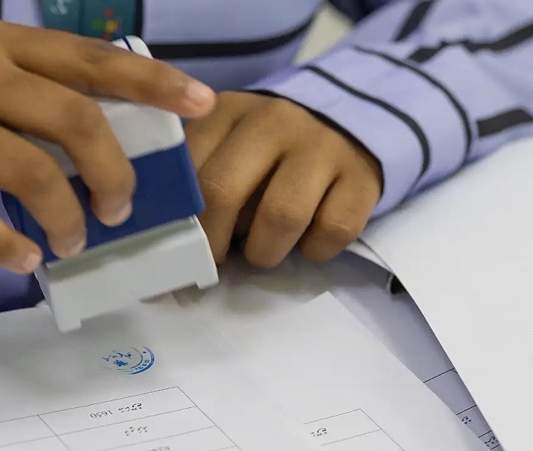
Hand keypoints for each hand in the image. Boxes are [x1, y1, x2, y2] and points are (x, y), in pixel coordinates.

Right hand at [0, 19, 215, 273]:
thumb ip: (48, 88)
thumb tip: (128, 139)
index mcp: (6, 46)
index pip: (93, 61)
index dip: (154, 82)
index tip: (202, 104)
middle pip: (74, 121)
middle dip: (114, 173)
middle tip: (121, 208)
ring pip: (32, 174)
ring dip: (68, 218)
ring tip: (74, 239)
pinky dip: (6, 245)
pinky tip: (24, 259)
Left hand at [185, 92, 382, 266]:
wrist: (353, 118)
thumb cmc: (275, 146)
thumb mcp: (229, 139)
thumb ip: (198, 170)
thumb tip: (170, 235)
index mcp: (229, 110)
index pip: (187, 169)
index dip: (180, 218)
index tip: (181, 243)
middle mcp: (274, 120)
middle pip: (223, 191)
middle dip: (213, 241)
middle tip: (216, 258)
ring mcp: (321, 147)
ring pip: (281, 217)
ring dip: (264, 251)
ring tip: (263, 249)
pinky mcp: (361, 178)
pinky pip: (331, 231)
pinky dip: (315, 250)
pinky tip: (308, 239)